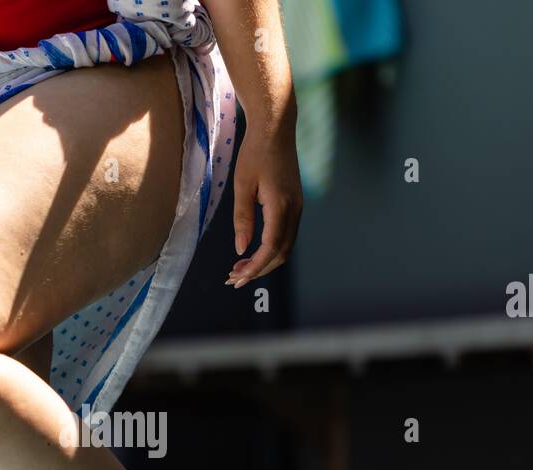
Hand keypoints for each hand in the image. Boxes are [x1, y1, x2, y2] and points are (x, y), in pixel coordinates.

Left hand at [228, 122, 302, 289]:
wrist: (275, 128)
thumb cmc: (255, 152)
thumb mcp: (242, 185)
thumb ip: (242, 219)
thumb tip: (241, 249)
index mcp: (281, 206)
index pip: (270, 248)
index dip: (255, 267)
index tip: (238, 278)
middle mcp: (294, 210)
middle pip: (281, 253)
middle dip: (258, 270)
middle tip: (234, 278)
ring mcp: (297, 208)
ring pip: (285, 247)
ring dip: (264, 261)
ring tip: (240, 268)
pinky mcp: (295, 204)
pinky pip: (286, 235)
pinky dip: (270, 249)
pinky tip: (253, 251)